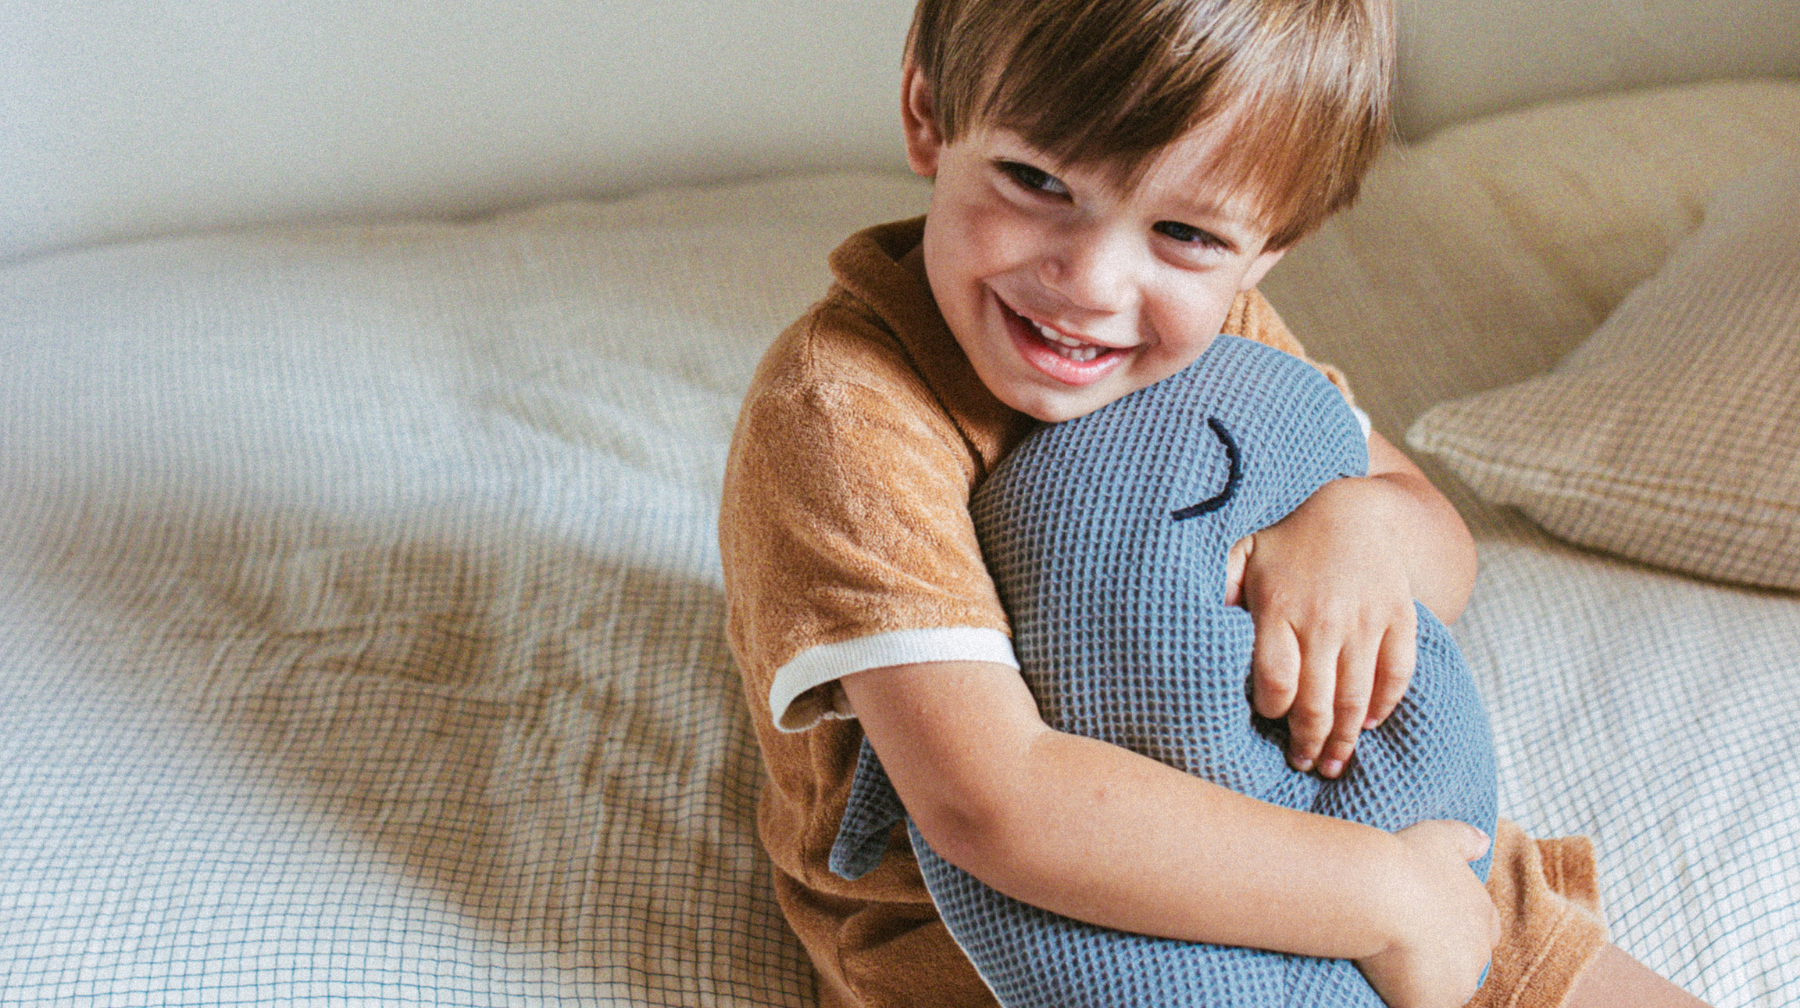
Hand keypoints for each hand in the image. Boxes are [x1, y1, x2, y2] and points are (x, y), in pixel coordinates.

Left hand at [1224, 476, 1417, 777]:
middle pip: (1317, 701)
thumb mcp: (1243, 554)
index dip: (1271, 711)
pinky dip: (1384, 705)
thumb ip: (1217, 590)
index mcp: (1278, 607)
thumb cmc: (1288, 541)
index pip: (1274, 681)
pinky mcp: (1399, 618)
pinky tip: (1368, 723)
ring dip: (1345, 739)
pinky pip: (1397, 674)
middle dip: (1308, 743)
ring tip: (1333, 763)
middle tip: (1302, 764)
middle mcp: (1323, 619)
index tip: (1266, 722)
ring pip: (1356, 697)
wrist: (1357, 510)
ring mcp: (1365, 620)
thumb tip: (1181, 620)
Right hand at [1357, 820, 1500, 1007]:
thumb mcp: (1439, 836)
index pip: (1482, 932)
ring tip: (1391, 966)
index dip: (1455, 930)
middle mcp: (1479, 951)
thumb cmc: (1406, 860)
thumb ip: (1465, 838)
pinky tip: (1385, 983)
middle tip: (1406, 947)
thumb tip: (1484, 841)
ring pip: (1445, 990)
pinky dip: (1406, 998)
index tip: (1429, 924)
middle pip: (1464, 964)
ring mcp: (1457, 982)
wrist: (1378, 891)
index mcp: (1482, 914)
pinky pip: (1420, 1006)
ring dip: (1425, 982)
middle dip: (1442, 959)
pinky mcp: (1431, 1003)